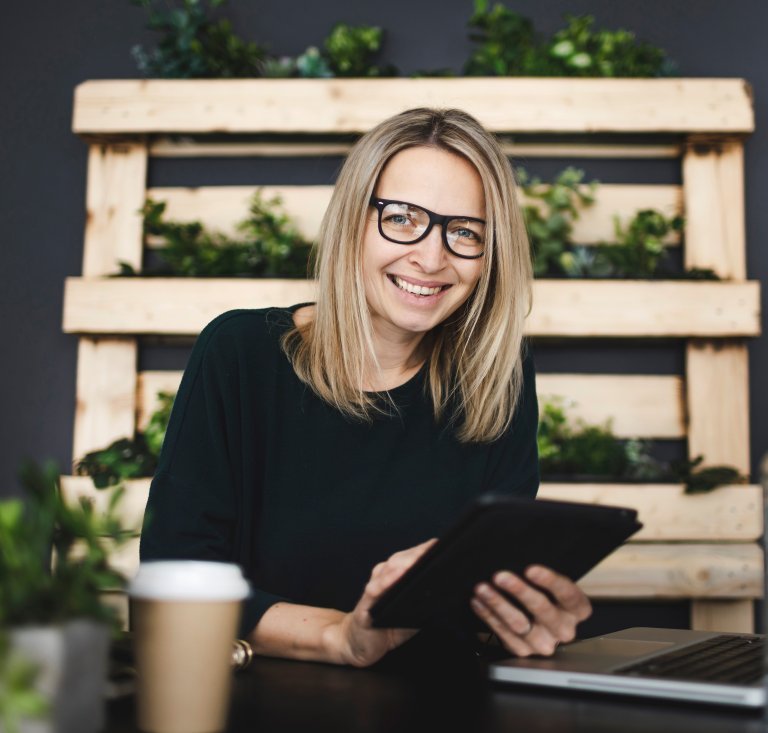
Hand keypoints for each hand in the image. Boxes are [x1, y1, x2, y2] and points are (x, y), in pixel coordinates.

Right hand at [332, 538, 436, 667]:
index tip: (442, 545)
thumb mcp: (411, 614)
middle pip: (401, 559)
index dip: (425, 551)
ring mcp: (373, 589)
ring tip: (420, 559)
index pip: (411, 558)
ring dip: (404, 563)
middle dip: (418, 553)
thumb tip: (446, 595)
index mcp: (394, 576)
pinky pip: (375, 590)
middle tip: (436, 549)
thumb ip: (424, 603)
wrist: (359, 644)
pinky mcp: (364, 605)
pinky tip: (397, 577)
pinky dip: (386, 581)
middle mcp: (382, 577)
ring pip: (389, 570)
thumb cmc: (387, 627)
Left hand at [470, 565, 591, 656]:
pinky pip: (503, 633)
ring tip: (482, 588)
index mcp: (577, 609)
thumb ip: (542, 576)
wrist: (543, 622)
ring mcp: (543, 642)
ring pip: (519, 624)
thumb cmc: (548, 594)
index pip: (568, 594)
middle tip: (500, 576)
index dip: (549, 581)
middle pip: (542, 609)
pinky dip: (488, 615)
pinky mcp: (523, 650)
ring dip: (497, 603)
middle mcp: (564, 629)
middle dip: (519, 591)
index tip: (530, 568)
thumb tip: (518, 557)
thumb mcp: (553, 584)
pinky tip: (479, 602)